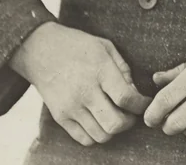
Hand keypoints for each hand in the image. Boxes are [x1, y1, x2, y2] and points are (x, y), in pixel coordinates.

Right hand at [9, 22, 151, 146]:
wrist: (40, 51)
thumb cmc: (78, 46)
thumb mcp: (106, 47)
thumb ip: (123, 70)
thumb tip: (135, 93)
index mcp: (99, 71)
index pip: (126, 98)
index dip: (141, 105)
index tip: (145, 102)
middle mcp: (85, 92)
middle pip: (115, 124)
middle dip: (130, 121)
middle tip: (131, 112)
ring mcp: (71, 107)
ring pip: (101, 136)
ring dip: (114, 130)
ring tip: (115, 116)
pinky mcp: (60, 117)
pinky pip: (84, 139)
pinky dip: (97, 135)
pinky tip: (99, 120)